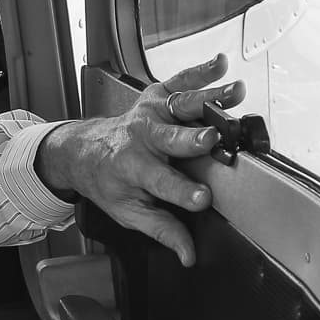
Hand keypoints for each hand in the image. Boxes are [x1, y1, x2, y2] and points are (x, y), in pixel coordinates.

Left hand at [35, 54, 244, 265]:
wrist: (84, 149)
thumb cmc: (109, 181)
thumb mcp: (129, 212)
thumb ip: (162, 231)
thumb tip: (189, 255)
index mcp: (133, 168)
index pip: (161, 183)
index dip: (182, 192)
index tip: (203, 198)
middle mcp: (141, 137)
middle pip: (170, 138)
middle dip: (190, 139)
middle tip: (210, 139)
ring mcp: (150, 113)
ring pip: (181, 105)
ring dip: (208, 98)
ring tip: (235, 93)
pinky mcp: (156, 96)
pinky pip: (180, 81)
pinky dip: (201, 71)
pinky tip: (221, 64)